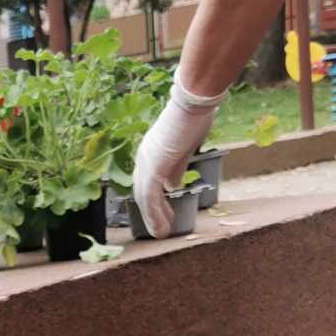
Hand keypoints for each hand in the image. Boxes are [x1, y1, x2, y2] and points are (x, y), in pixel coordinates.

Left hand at [132, 74, 225, 237]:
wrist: (193, 102)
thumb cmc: (193, 117)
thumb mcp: (185, 148)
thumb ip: (177, 167)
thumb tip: (172, 186)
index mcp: (150, 153)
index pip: (147, 182)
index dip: (154, 201)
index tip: (165, 213)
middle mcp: (143, 158)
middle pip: (142, 192)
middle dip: (152, 213)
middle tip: (162, 227)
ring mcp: (146, 162)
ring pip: (144, 198)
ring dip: (153, 218)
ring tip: (162, 233)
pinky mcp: (153, 167)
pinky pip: (150, 197)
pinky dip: (154, 215)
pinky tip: (161, 227)